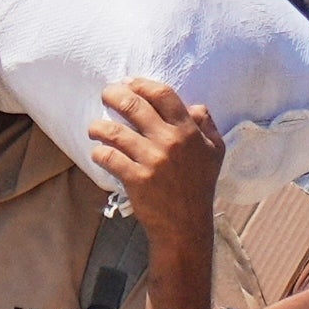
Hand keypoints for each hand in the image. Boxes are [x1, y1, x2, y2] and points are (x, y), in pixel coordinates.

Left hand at [88, 74, 223, 254]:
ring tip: (94, 128)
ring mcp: (152, 160)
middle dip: (114, 95)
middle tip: (106, 95)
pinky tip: (99, 153)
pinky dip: (99, 153)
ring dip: (98, 126)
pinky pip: (108, 157)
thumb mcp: (214, 152)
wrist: (186, 225)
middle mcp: (170, 141)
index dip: (142, 84)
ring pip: (114, 131)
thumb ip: (206, 125)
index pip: (163, 94)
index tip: (129, 83)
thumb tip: (194, 106)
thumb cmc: (199, 186)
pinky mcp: (136, 179)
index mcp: (188, 131)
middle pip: (134, 106)